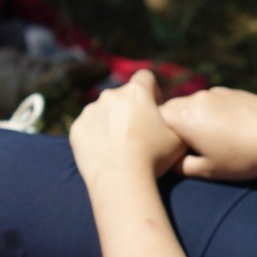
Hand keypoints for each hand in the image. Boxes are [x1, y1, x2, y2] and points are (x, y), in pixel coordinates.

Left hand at [69, 70, 184, 180]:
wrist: (120, 179)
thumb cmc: (154, 157)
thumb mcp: (179, 138)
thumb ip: (175, 120)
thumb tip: (171, 115)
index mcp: (136, 92)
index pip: (146, 77)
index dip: (153, 91)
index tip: (155, 109)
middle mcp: (110, 95)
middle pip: (123, 95)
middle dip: (131, 109)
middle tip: (138, 133)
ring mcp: (90, 111)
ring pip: (104, 111)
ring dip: (112, 122)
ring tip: (121, 146)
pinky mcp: (77, 128)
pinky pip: (89, 127)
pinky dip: (96, 136)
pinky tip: (107, 153)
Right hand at [158, 87, 256, 179]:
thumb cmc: (243, 157)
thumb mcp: (207, 170)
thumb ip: (179, 166)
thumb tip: (167, 161)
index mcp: (183, 117)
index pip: (155, 121)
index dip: (159, 137)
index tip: (169, 152)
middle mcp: (195, 99)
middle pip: (171, 110)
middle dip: (175, 127)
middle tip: (188, 147)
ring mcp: (214, 92)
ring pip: (193, 105)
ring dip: (195, 119)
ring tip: (212, 140)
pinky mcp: (230, 91)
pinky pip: (211, 102)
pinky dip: (213, 114)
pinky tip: (229, 130)